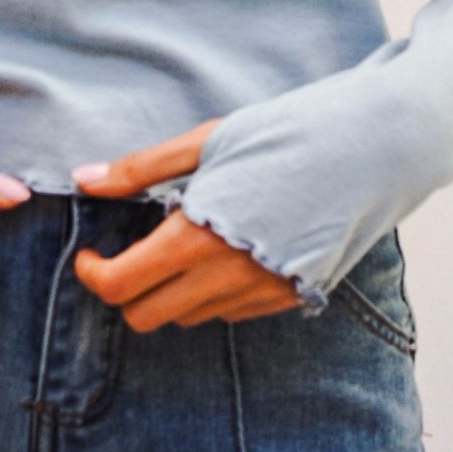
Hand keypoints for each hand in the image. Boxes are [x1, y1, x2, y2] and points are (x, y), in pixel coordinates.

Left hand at [68, 121, 304, 329]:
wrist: (369, 152)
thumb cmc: (283, 135)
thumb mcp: (206, 141)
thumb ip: (141, 168)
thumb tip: (84, 179)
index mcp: (196, 237)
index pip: (120, 287)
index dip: (93, 274)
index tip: (92, 254)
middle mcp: (225, 278)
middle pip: (146, 317)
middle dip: (127, 289)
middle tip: (133, 251)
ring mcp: (260, 295)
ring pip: (187, 317)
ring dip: (172, 290)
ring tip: (189, 242)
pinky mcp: (288, 300)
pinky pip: (229, 311)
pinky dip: (213, 291)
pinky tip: (228, 249)